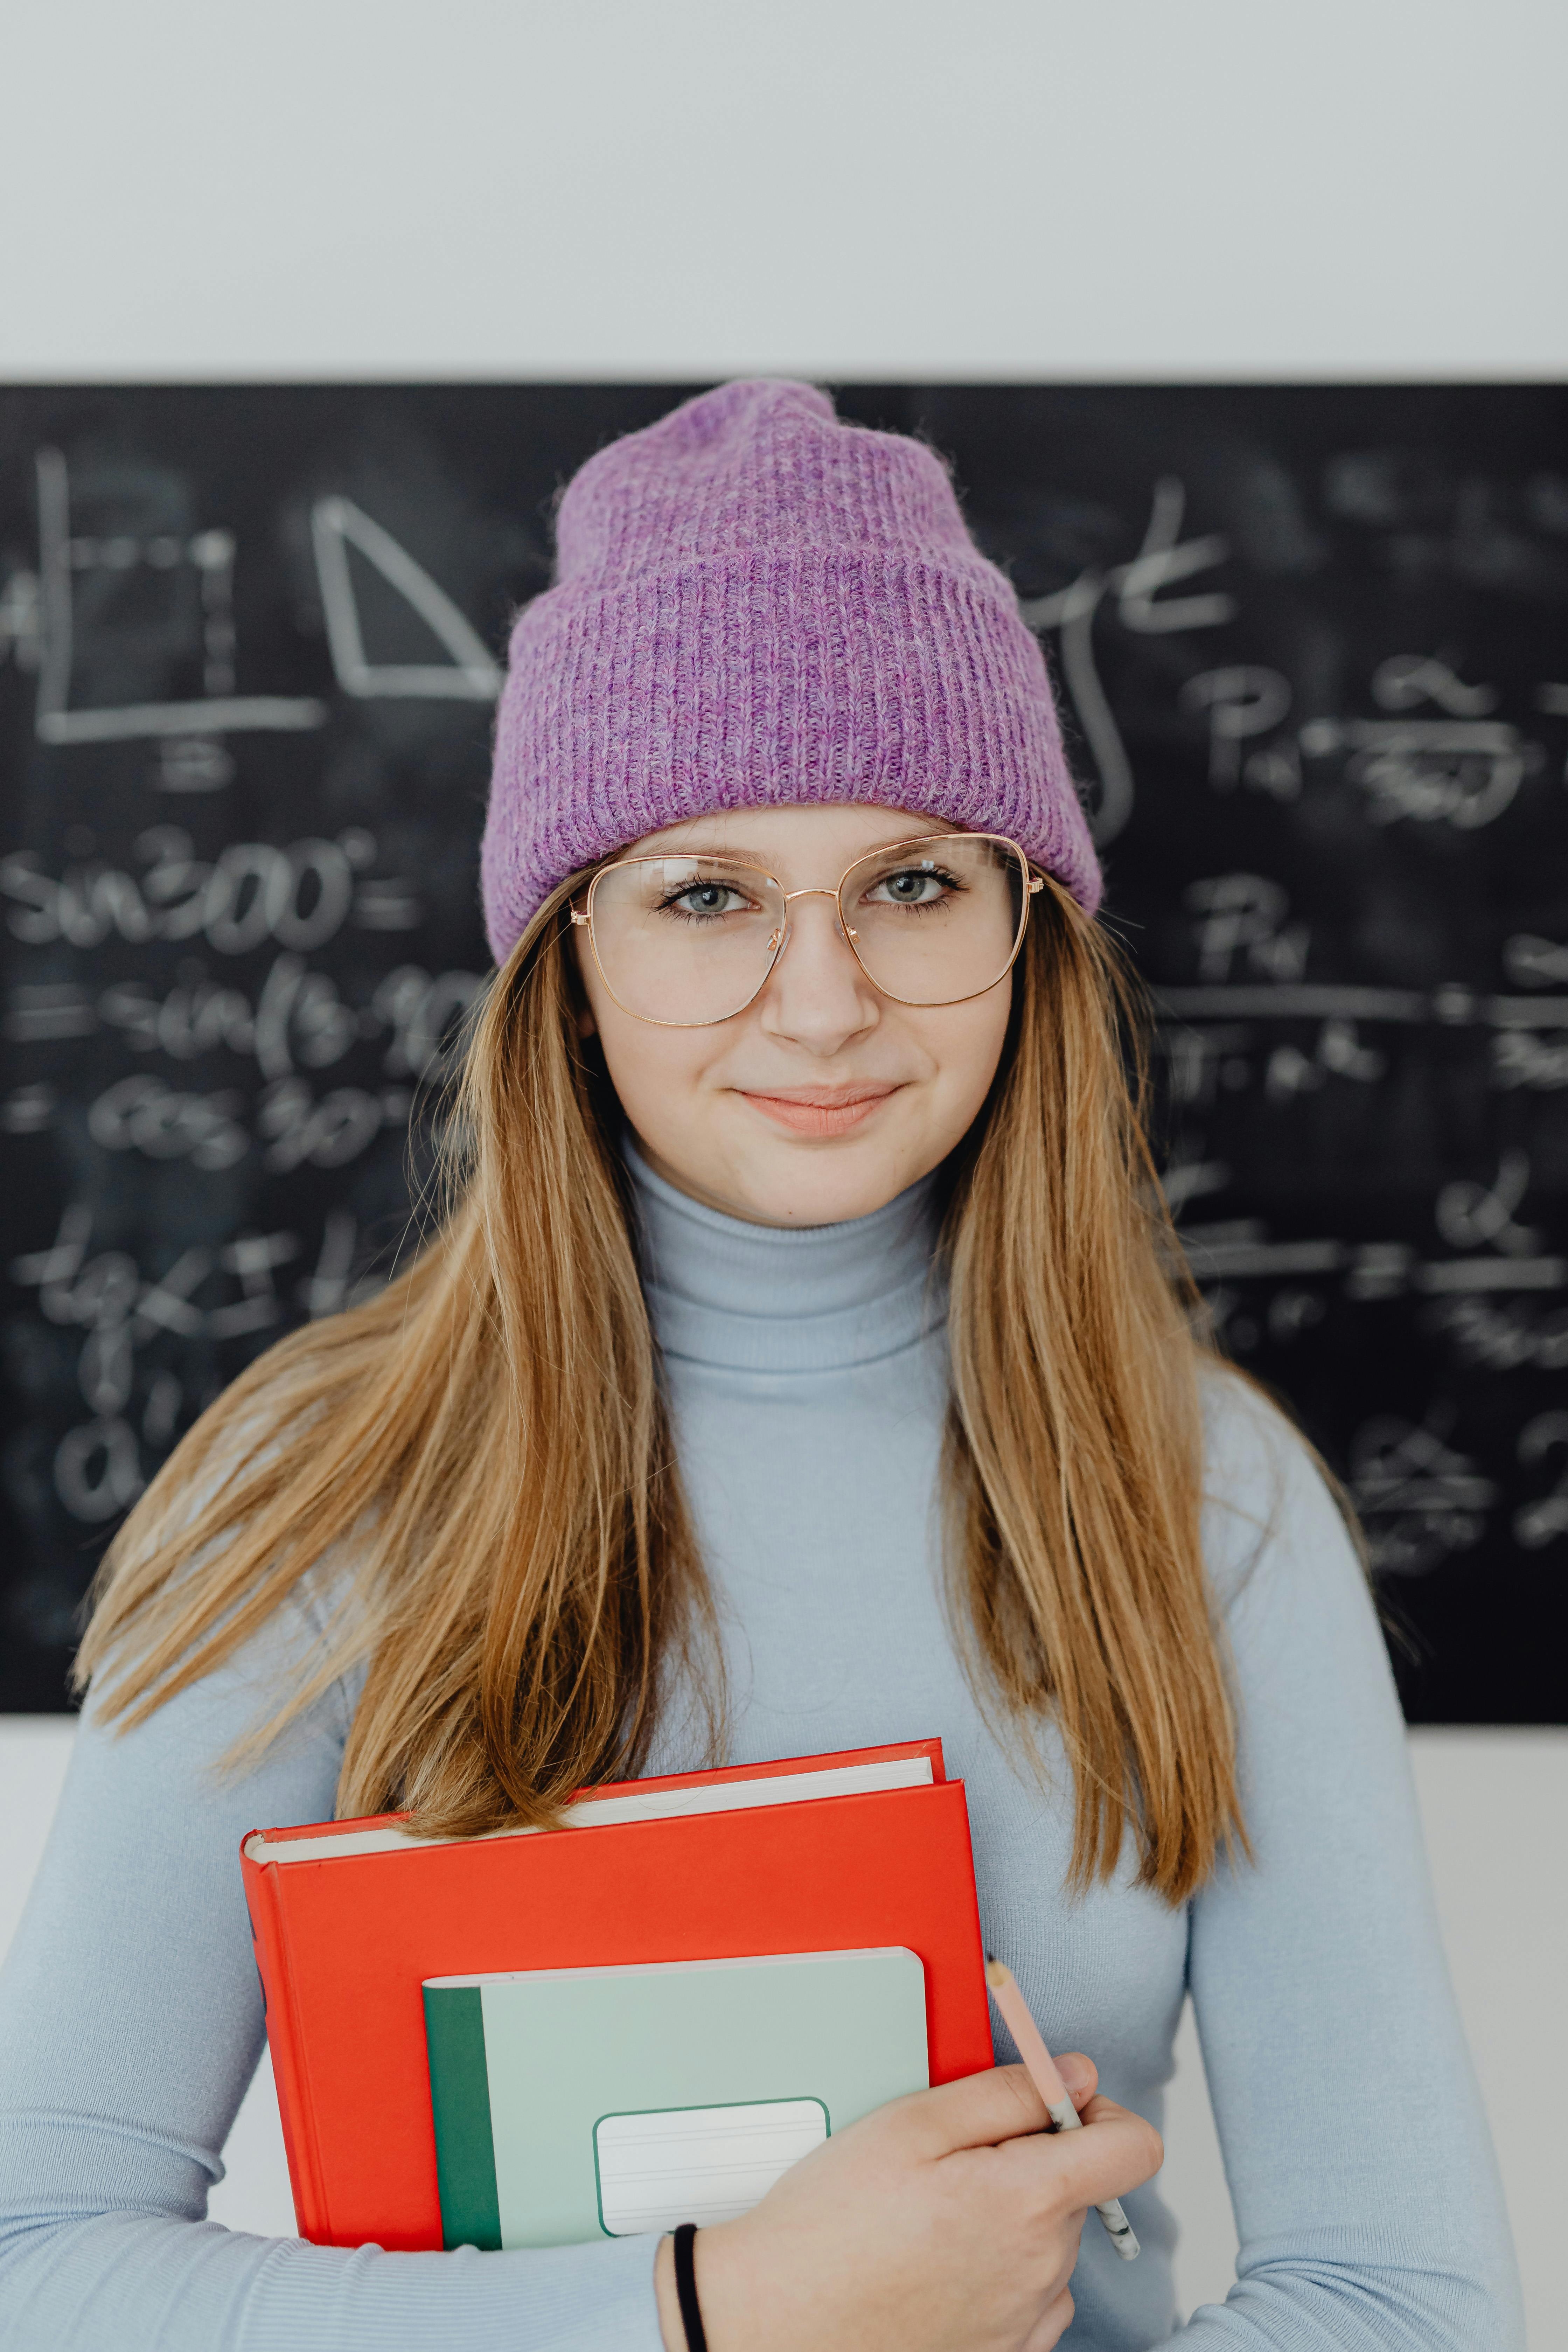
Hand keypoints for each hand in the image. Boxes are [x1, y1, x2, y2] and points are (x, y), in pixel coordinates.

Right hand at [653, 2055, 1160, 2351]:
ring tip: (932, 2214)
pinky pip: (1032, 2296)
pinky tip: (939, 2261)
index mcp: (1029, 2203)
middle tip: (951, 2157)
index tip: (1052, 2103)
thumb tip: (1076, 2075)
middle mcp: (1043, 2271)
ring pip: (1052, 2242)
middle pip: (1079, 2188)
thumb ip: (1007, 2092)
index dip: (1100, 2112)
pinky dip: (1000, 2270)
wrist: (776, 2322)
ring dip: (1014, 2217)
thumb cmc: (830, 2223)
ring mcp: (1025, 2322)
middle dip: (1032, 2159)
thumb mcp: (911, 2123)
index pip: (1134, 2148)